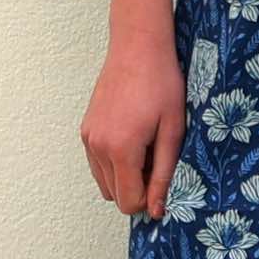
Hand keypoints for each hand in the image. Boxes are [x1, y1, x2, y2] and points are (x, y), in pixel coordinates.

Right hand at [79, 39, 185, 220]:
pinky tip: (133, 136)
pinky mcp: (85, 130)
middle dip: (137, 186)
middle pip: (115, 196)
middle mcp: (98, 147)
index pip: (128, 202)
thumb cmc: (162, 83)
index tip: (164, 178)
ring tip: (146, 144)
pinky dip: (114, 162)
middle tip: (157, 155)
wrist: (138, 47)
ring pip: (104, 182)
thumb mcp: (173, 130)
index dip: (149, 199)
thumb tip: (155, 211)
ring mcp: (88, 139)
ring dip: (125, 176)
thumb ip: (163, 173)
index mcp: (121, 150)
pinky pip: (97, 164)